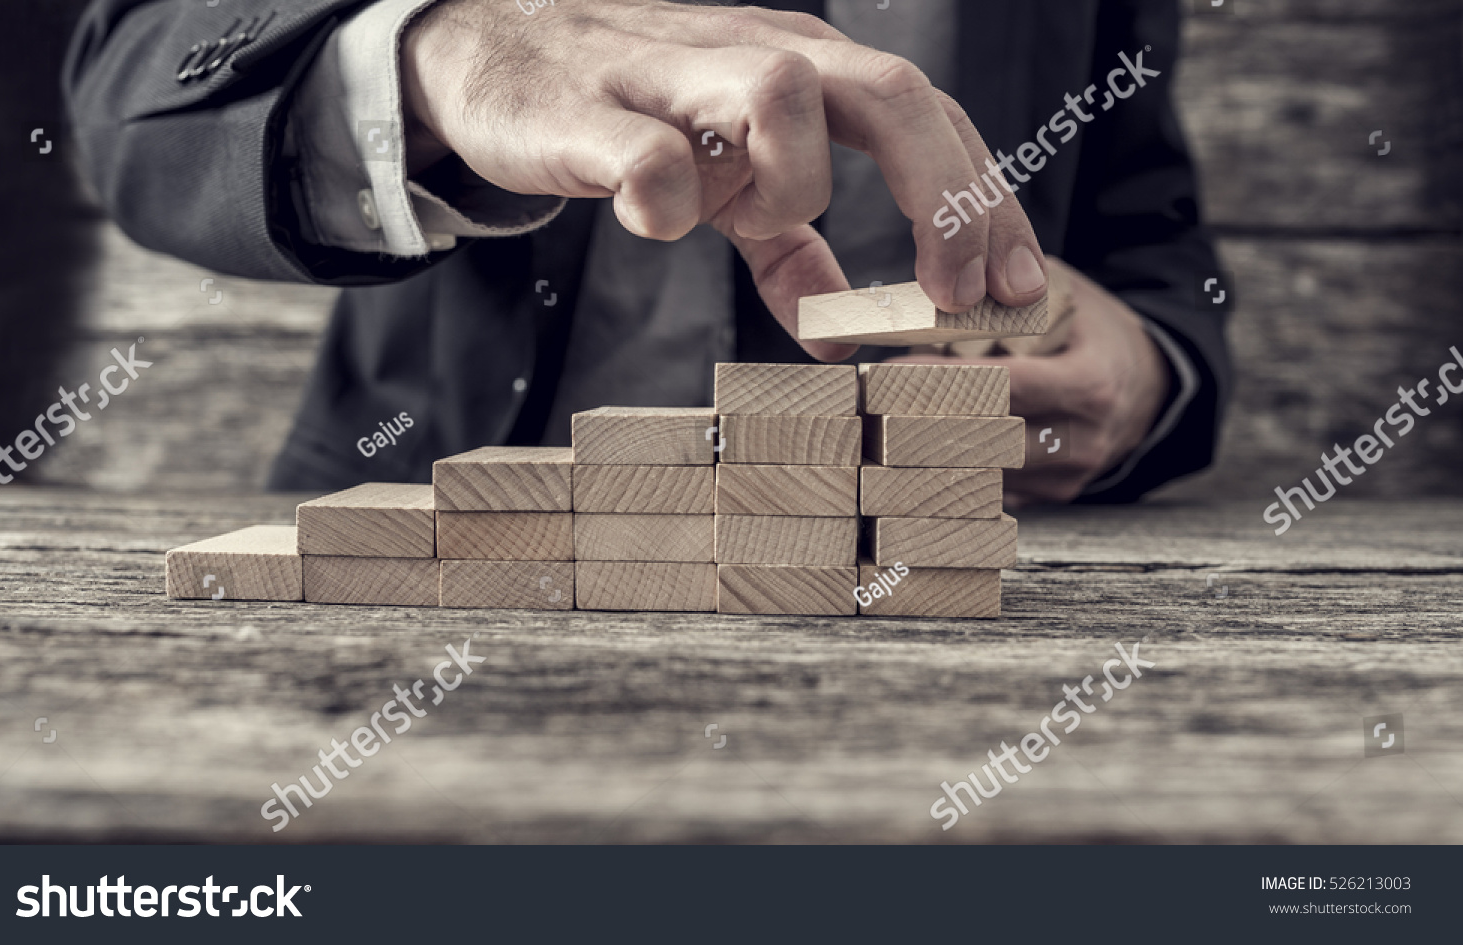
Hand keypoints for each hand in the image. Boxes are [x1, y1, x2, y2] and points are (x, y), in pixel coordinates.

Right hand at [400, 0, 1046, 360]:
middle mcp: (753, 52)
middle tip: (953, 297)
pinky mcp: (587, 112)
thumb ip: (786, 251)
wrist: (493, 56)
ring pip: (781, 94)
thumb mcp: (726, 184)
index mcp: (803, 66)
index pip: (928, 118)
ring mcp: (671, 74)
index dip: (984, 203)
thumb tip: (840, 331)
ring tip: (738, 219)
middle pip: (889, 92)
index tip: (1016, 290)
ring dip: (790, 187)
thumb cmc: (632, 115)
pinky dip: (670, 201)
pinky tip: (658, 222)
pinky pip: (651, 155)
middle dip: (944, 198)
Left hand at [890, 261, 1171, 505]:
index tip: (887, 373)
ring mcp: (1066, 478)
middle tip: (866, 404)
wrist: (1145, 385)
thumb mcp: (1065, 296)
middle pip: (984, 440)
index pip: (1003, 388)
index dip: (941, 382)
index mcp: (1089, 385)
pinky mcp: (1050, 499)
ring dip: (926, 451)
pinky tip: (912, 448)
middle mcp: (1081, 441)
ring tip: (878, 423)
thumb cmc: (1090, 331)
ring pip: (980, 474)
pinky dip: (950, 468)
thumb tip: (934, 295)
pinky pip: (989, 488)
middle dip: (921, 422)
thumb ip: (1009, 297)